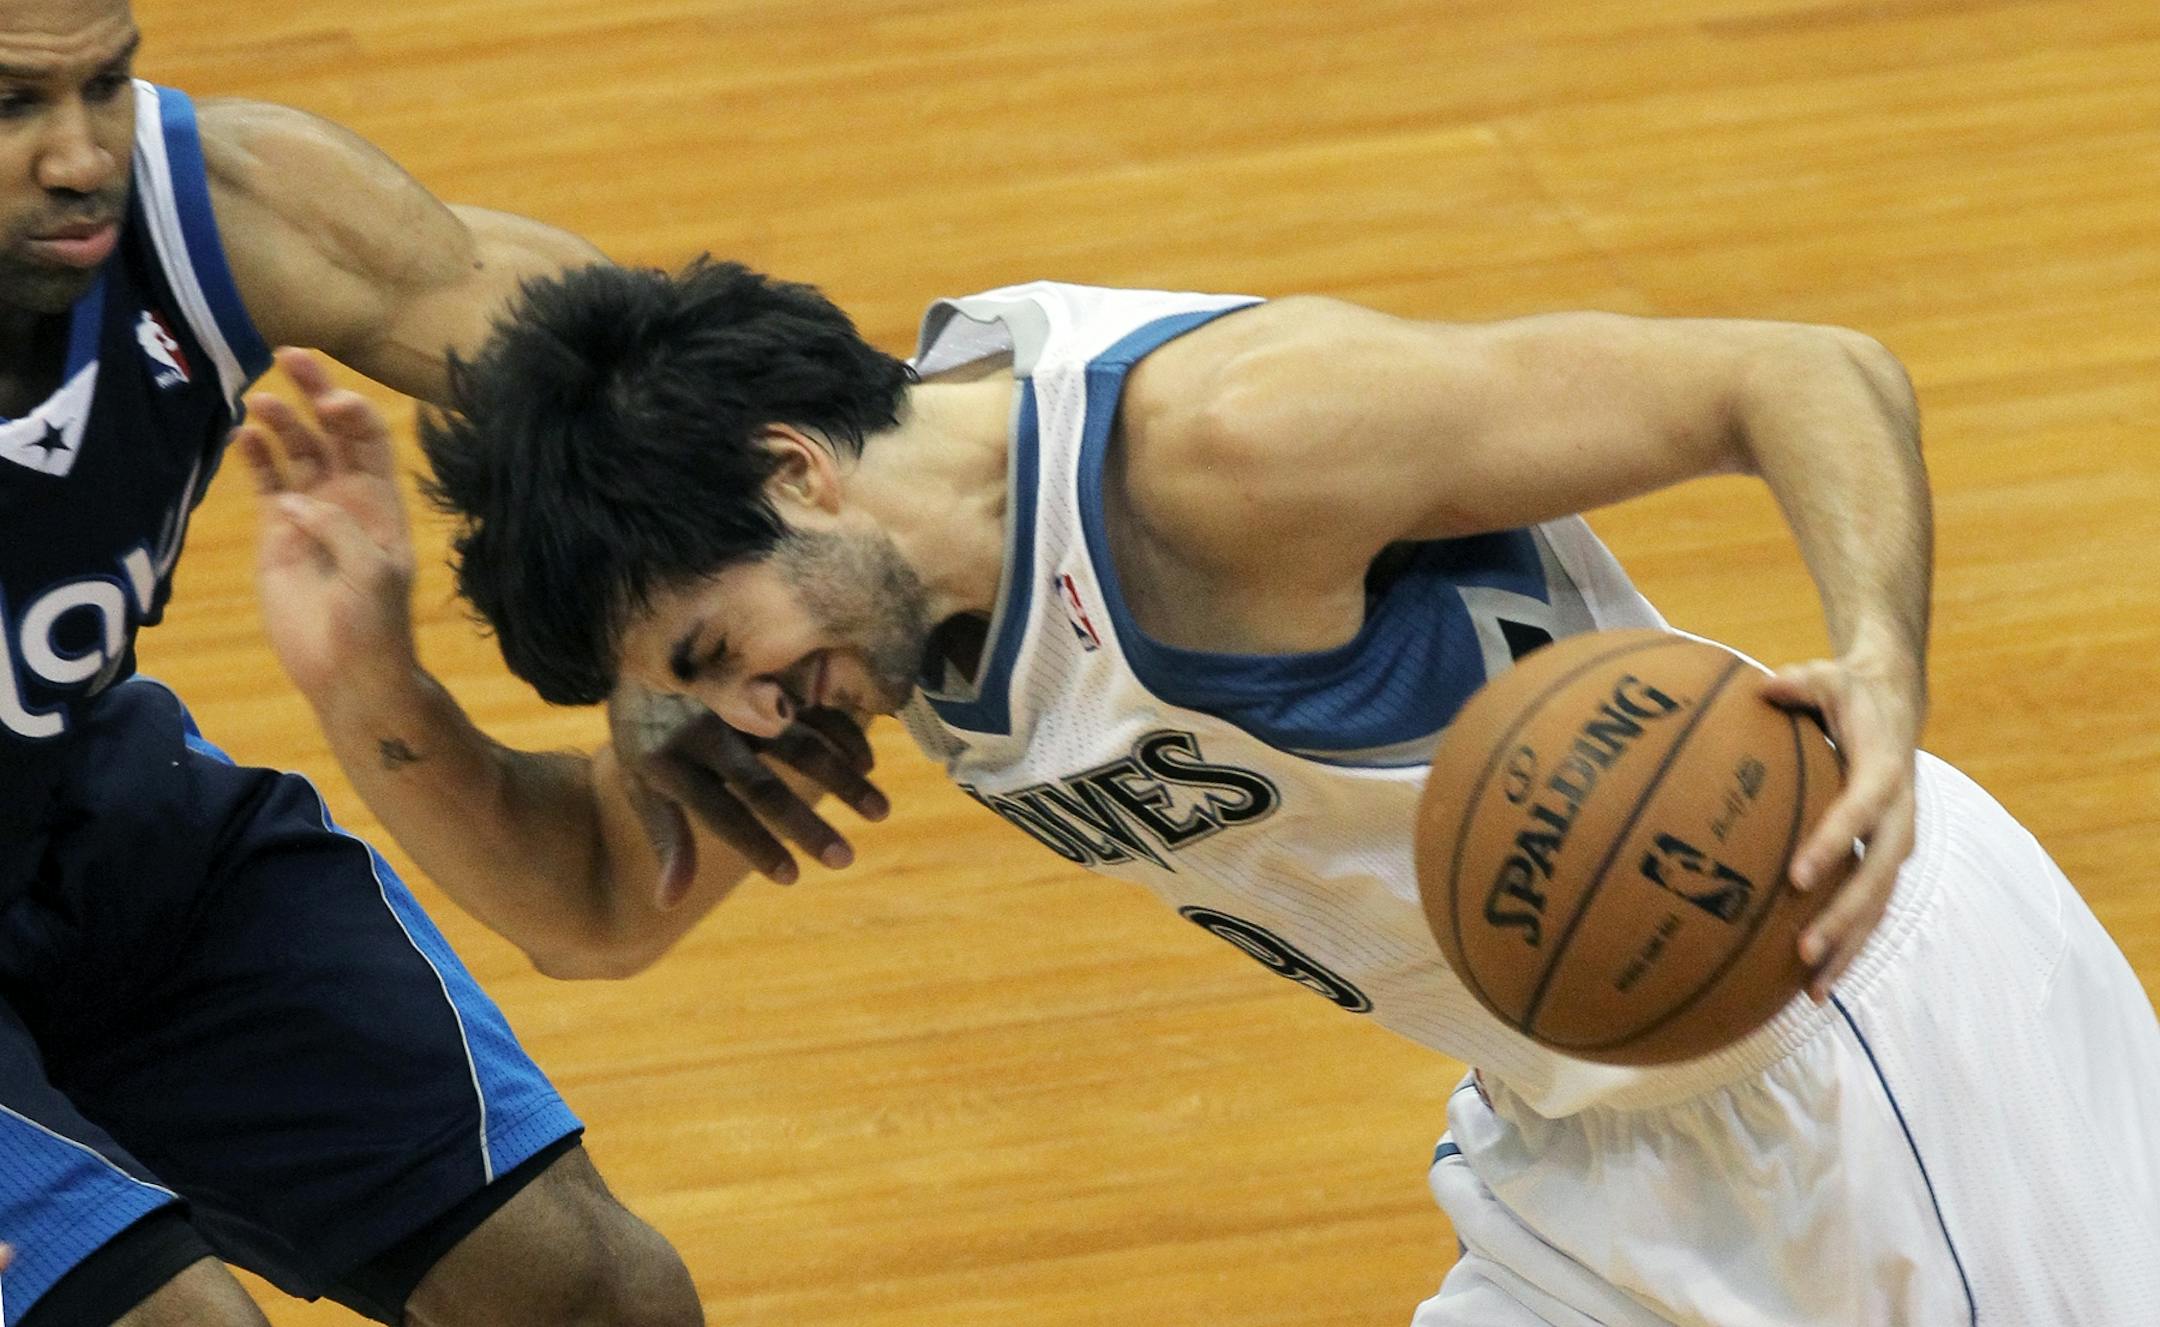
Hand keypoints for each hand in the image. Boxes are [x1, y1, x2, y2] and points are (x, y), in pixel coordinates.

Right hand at [240, 348, 418, 703]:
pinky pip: (265, 482)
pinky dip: (254, 456)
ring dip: (279, 420)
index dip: (353, 413)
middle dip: (315, 391)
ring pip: (294, 450)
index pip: (370, 439)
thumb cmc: (375, 624)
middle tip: (290, 355)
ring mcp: (310, 511)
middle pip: (330, 431)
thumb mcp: (373, 575)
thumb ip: (340, 532)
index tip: (331, 401)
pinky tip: (242, 434)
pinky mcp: (276, 531)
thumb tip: (295, 503)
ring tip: (259, 401)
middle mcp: (347, 497)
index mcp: (381, 501)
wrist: (347, 670)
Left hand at [608, 686, 888, 899]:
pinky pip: (810, 707)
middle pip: (763, 785)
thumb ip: (666, 839)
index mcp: (671, 761)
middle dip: (806, 824)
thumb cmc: (645, 732)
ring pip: (799, 743)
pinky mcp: (763, 679)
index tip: (792, 878)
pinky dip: (842, 733)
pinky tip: (868, 763)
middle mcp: (708, 731)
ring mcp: (739, 700)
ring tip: (880, 812)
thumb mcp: (641, 782)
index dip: (754, 845)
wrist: (640, 642)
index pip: (719, 812)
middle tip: (844, 860)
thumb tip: (667, 904)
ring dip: (842, 778)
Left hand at [1761, 645, 1925, 1001]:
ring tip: (1812, 990)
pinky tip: (1812, 984)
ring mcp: (1894, 843)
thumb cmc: (1848, 691)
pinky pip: (1868, 909)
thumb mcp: (1826, 675)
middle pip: (1878, 875)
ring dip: (1848, 947)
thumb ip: (1796, 681)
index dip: (1835, 843)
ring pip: (1877, 905)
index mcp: (1883, 771)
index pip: (1862, 810)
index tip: (1798, 876)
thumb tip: (1761, 684)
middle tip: (1804, 950)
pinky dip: (1846, 945)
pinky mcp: (1882, 860)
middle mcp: (1898, 815)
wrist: (1895, 704)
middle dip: (1844, 917)